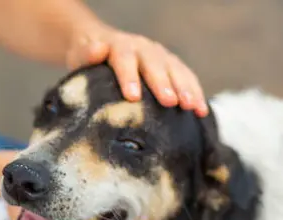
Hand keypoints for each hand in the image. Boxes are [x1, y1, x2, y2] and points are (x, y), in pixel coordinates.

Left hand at [65, 25, 207, 116]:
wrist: (101, 46)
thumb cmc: (89, 59)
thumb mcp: (81, 55)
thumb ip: (88, 54)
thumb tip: (97, 49)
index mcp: (119, 46)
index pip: (125, 60)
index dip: (129, 77)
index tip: (133, 96)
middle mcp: (142, 48)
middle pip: (155, 65)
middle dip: (163, 84)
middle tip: (170, 102)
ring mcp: (159, 56)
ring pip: (175, 69)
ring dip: (185, 88)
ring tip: (191, 107)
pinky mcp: (171, 65)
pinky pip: (186, 77)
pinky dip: (195, 92)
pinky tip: (201, 110)